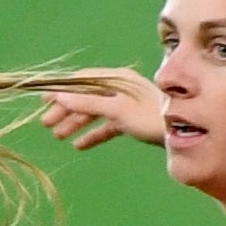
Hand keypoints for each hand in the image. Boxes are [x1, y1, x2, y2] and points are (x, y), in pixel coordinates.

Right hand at [38, 68, 162, 151]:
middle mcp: (120, 89)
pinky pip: (105, 126)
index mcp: (117, 79)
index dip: (63, 89)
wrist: (181, 131)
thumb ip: (88, 103)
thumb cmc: (150, 116)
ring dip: (75, 123)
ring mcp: (125, 105)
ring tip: (58, 136)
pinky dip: (92, 134)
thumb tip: (61, 97)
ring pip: (94, 112)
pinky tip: (79, 146)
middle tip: (46, 124)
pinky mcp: (130, 121)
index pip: (83, 80)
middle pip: (86, 97)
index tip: (44, 99)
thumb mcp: (116, 109)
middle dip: (65, 109)